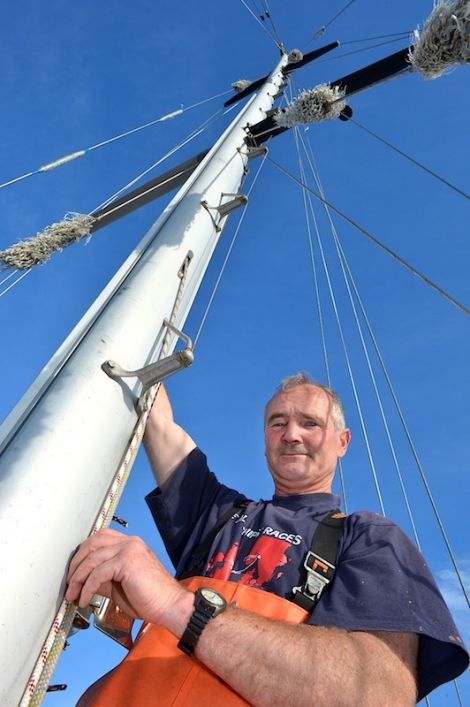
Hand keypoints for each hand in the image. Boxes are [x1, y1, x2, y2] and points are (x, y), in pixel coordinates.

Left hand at [65, 529, 192, 633]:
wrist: (169, 605)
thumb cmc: (149, 598)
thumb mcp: (119, 586)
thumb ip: (103, 579)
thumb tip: (83, 582)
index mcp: (130, 544)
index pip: (100, 539)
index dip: (83, 554)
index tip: (74, 572)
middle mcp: (130, 542)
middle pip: (93, 543)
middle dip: (76, 564)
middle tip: (68, 584)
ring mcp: (129, 549)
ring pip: (92, 557)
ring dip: (78, 578)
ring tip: (72, 594)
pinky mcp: (127, 561)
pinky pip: (98, 573)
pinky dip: (87, 588)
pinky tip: (84, 599)